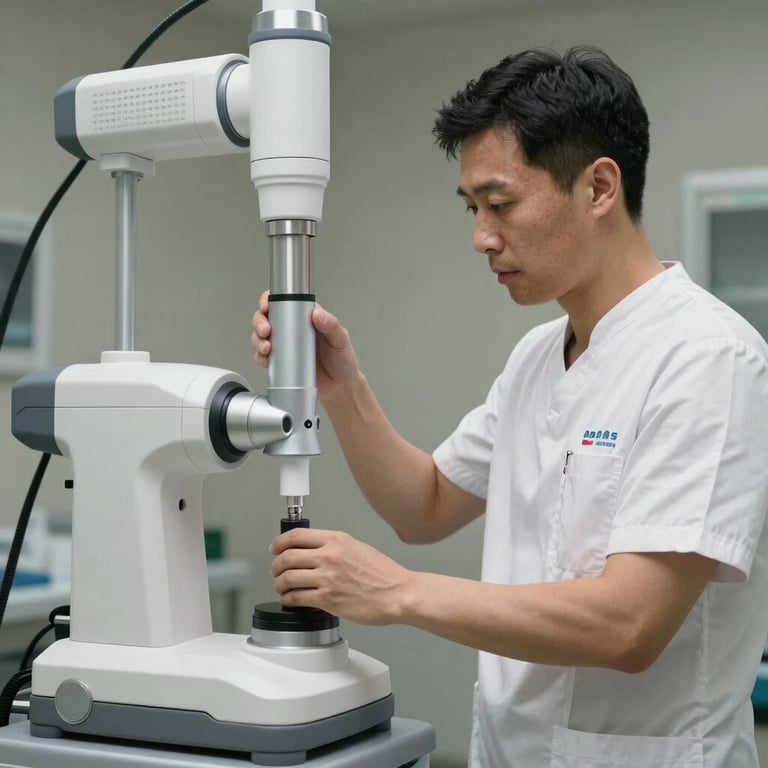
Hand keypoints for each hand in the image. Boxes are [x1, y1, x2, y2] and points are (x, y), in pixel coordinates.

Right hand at [251, 291, 361, 404]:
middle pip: (267, 318)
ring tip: (266, 347)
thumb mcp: (341, 340)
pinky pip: (264, 358)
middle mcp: (293, 330)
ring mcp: (286, 346)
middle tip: (265, 329)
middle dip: (260, 322)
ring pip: (261, 337)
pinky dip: (260, 358)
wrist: (340, 388)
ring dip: (258, 340)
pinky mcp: (281, 363)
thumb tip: (317, 314)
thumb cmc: (343, 361)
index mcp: (306, 318)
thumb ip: (331, 325)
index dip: (270, 301)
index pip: (284, 303)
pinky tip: (266, 359)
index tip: (266, 306)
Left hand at [270, 528, 412, 624]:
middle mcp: (329, 556)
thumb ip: (334, 547)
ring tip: (282, 587)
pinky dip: (287, 599)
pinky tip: (290, 599)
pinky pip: (296, 598)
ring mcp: (327, 578)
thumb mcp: (358, 547)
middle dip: (276, 565)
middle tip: (276, 570)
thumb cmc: (384, 574)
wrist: (398, 594)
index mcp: (336, 540)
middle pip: (287, 557)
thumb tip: (314, 551)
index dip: (279, 542)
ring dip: (279, 584)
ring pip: (287, 578)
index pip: (296, 536)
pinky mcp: (327, 599)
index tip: (275, 548)